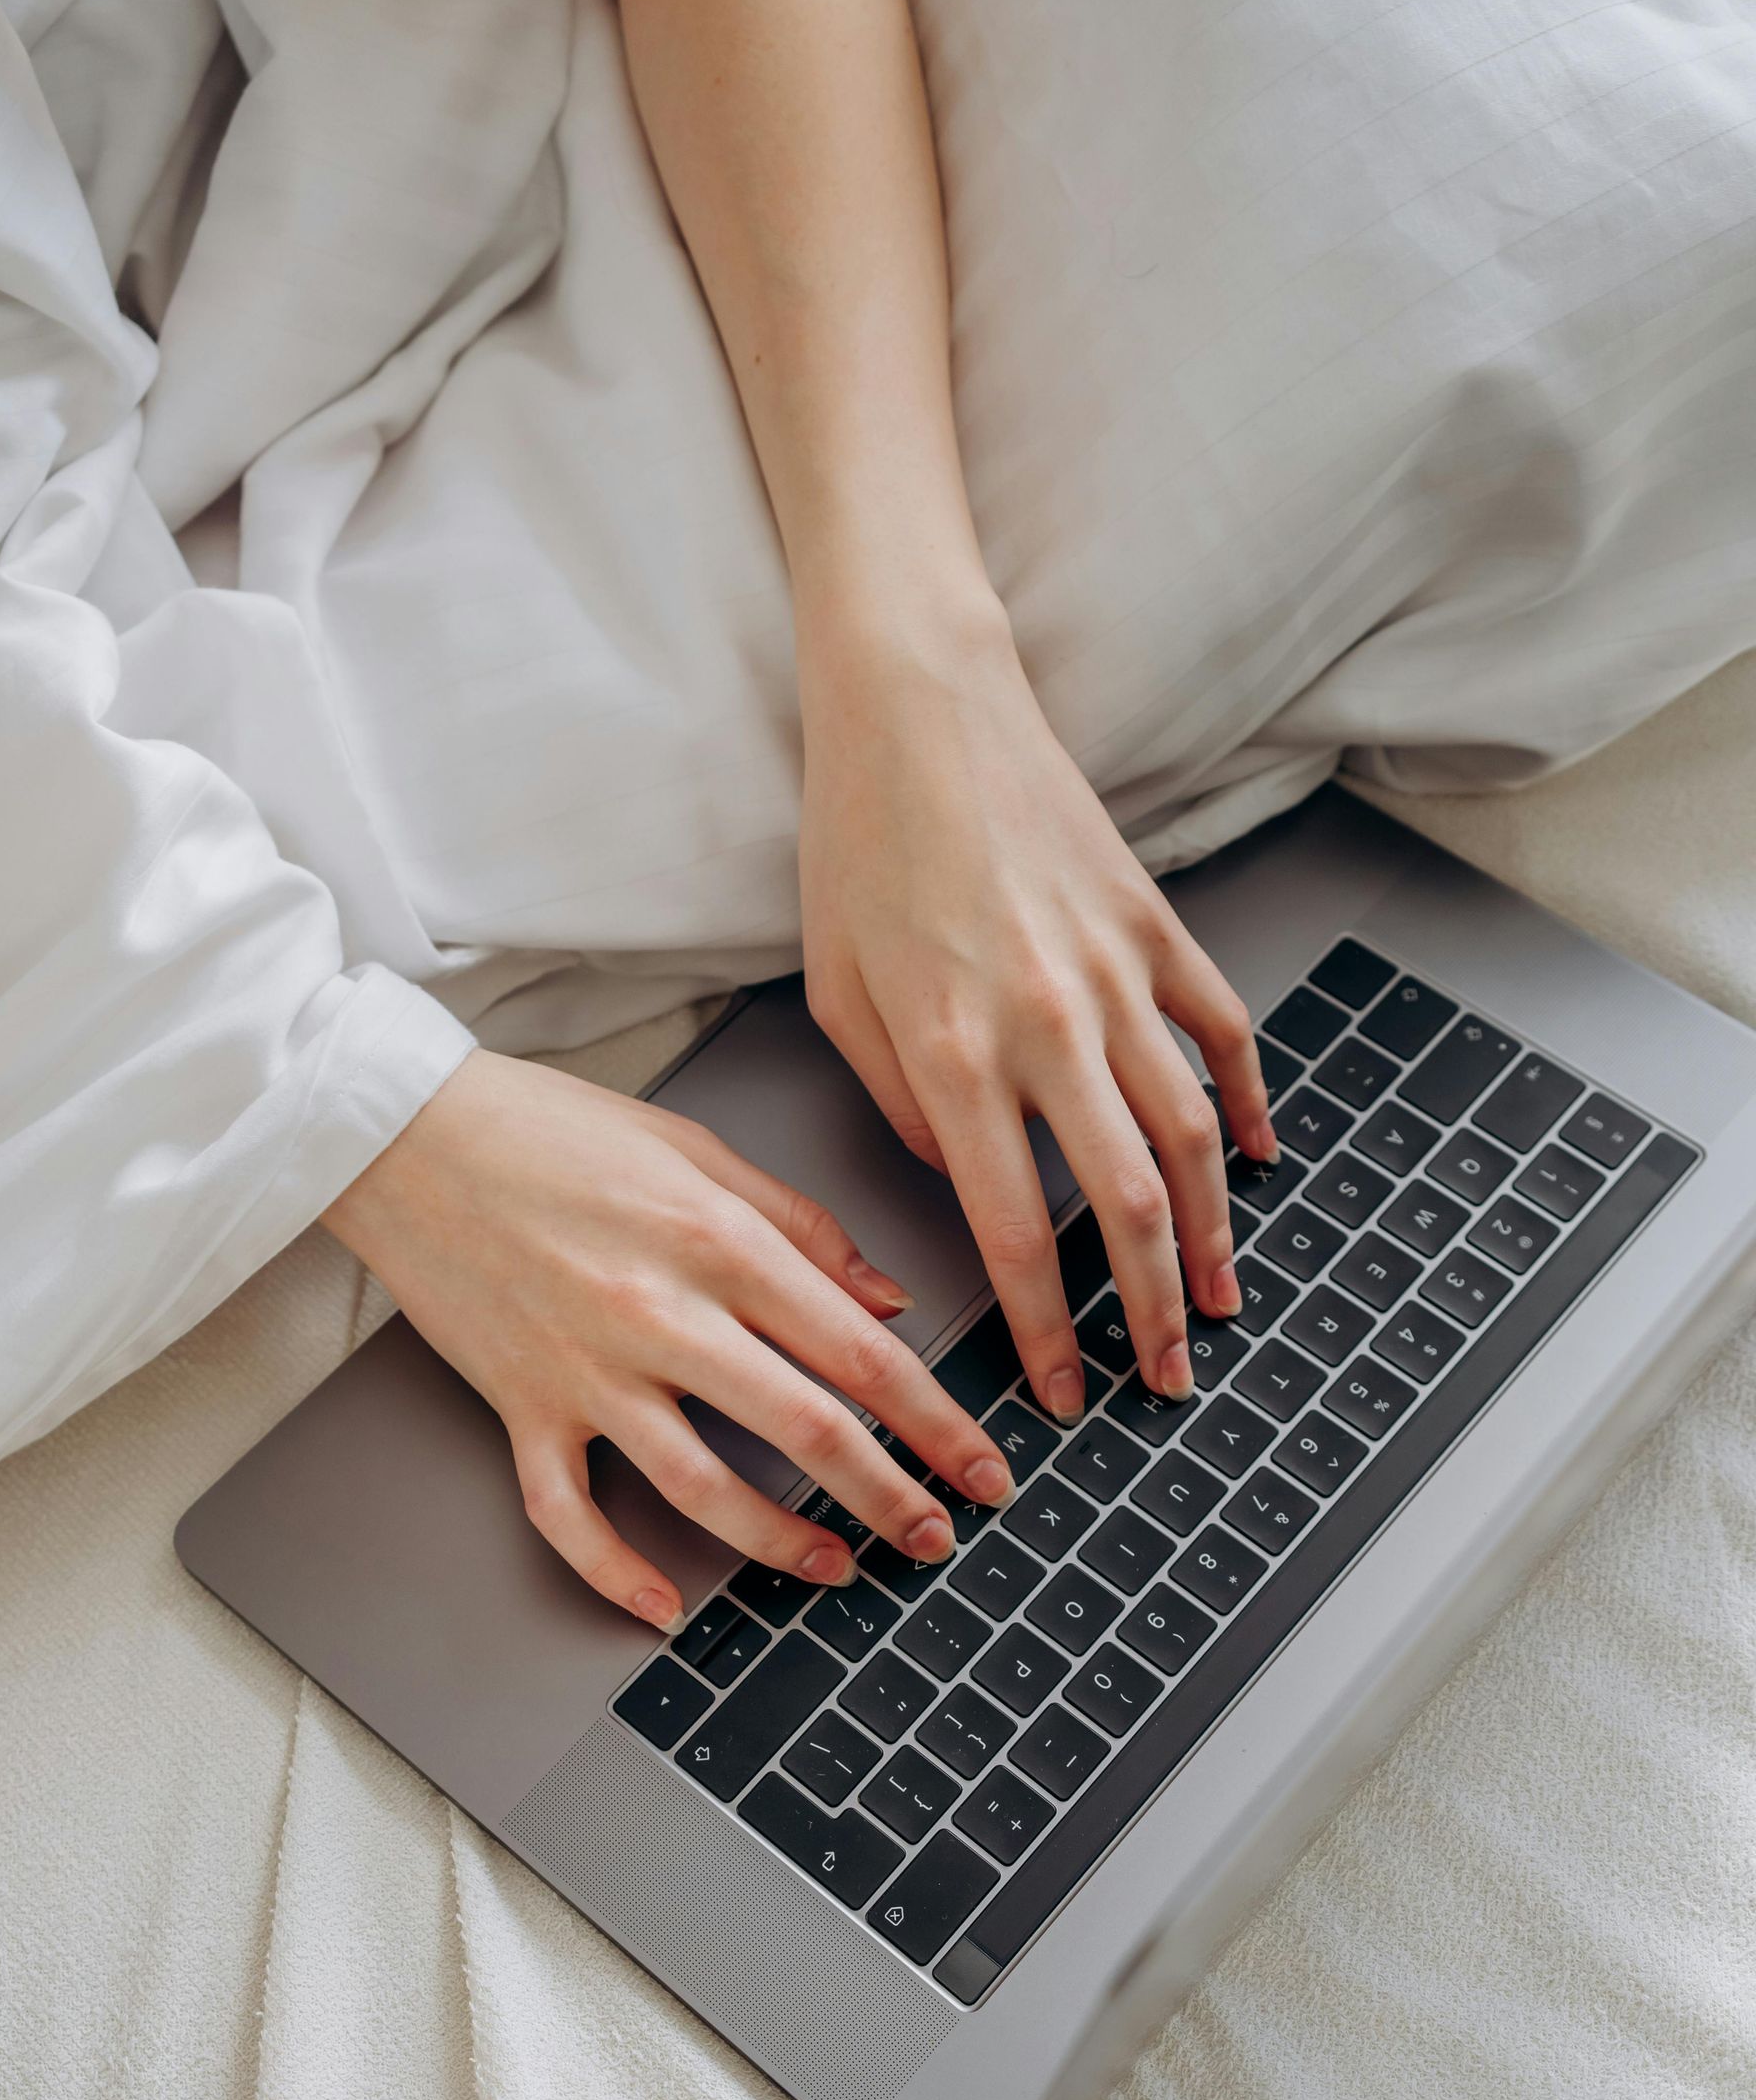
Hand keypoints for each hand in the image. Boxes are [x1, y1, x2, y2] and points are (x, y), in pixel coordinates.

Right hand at [322, 1051, 1015, 1627]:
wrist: (405, 1132)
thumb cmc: (547, 1128)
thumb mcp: (697, 1149)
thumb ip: (801, 1226)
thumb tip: (886, 1297)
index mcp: (718, 1242)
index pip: (860, 1352)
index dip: (936, 1421)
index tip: (982, 1465)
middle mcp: (660, 1314)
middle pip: (808, 1430)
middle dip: (891, 1496)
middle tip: (938, 1536)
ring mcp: (587, 1371)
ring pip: (704, 1489)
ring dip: (785, 1543)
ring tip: (839, 1567)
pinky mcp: (520, 1407)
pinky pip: (568, 1515)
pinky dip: (616, 1574)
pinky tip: (666, 1610)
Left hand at [797, 603, 1276, 1412]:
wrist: (919, 708)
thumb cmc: (857, 847)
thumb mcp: (838, 997)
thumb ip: (902, 1106)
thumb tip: (963, 1177)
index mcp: (954, 1057)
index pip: (1016, 1234)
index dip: (1048, 1331)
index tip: (1064, 1391)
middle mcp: (1048, 1026)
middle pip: (1131, 1205)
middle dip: (1156, 1311)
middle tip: (1169, 1376)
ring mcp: (1115, 974)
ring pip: (1193, 1134)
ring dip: (1216, 1232)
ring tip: (1224, 1299)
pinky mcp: (1155, 925)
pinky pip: (1223, 1032)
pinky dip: (1251, 1104)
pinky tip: (1262, 1161)